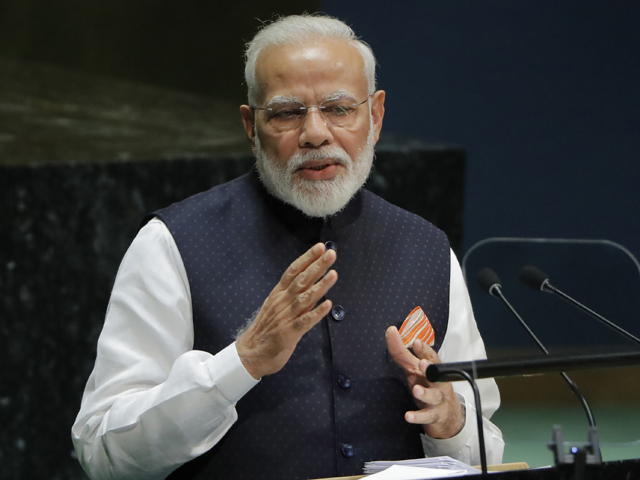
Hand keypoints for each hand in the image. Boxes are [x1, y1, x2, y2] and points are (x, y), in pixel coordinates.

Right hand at [236, 243, 337, 378]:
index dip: (307, 258)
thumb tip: (314, 283)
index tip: (319, 247)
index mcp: (278, 293)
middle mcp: (282, 302)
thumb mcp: (276, 306)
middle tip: (331, 253)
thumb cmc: (266, 329)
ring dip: (320, 285)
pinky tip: (328, 304)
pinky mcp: (289, 333)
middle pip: (301, 280)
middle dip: (317, 266)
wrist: (250, 353)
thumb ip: (294, 295)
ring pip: (305, 298)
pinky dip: (316, 313)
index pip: (293, 271)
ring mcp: (285, 317)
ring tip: (334, 274)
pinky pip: (305, 321)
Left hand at [385, 326, 464, 438]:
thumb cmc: (427, 385)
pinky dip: (417, 417)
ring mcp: (438, 399)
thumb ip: (402, 352)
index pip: (431, 357)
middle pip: (436, 375)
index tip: (416, 342)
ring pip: (434, 396)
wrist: (447, 415)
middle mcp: (438, 383)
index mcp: (433, 369)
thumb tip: (390, 331)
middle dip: (430, 369)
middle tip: (422, 363)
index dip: (424, 350)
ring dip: (425, 393)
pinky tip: (408, 416)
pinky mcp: (434, 415)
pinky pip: (426, 416)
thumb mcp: (414, 368)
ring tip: (416, 390)